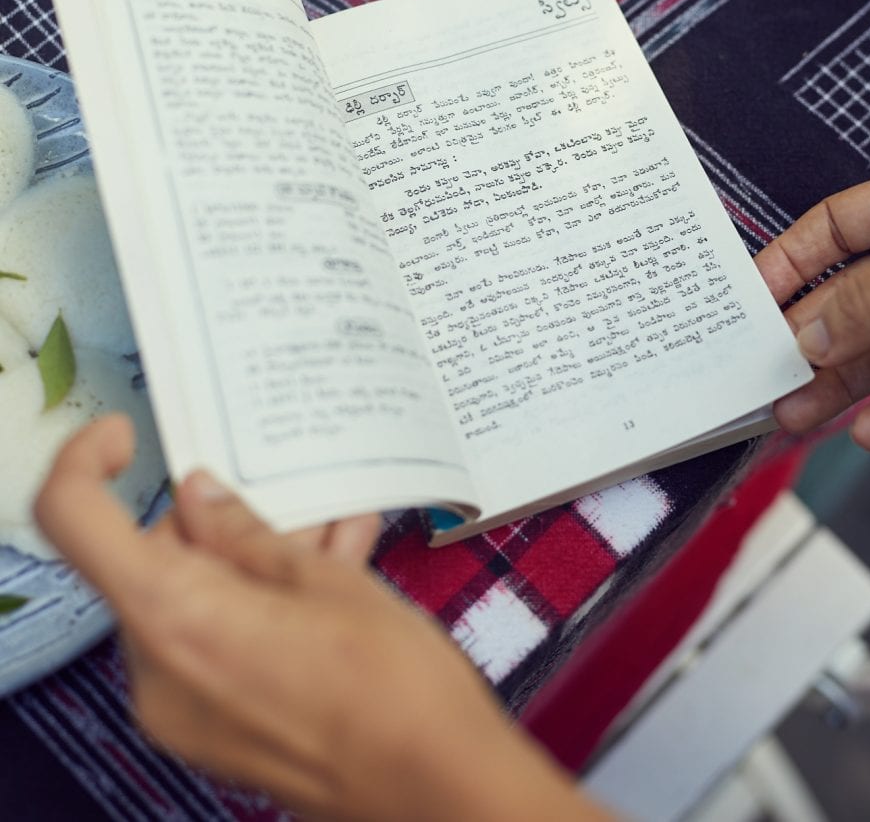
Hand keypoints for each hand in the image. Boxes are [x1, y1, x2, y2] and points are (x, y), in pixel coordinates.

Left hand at [35, 415, 609, 821]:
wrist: (439, 789)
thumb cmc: (391, 682)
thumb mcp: (324, 576)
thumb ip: (246, 530)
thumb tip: (197, 493)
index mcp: (176, 617)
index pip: (76, 521)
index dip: (86, 461)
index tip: (123, 437)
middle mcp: (159, 672)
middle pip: (148, 562)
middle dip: (213, 521)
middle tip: (285, 491)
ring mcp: (184, 712)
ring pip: (190, 601)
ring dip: (250, 562)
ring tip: (332, 531)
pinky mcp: (215, 732)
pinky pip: (215, 646)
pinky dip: (257, 608)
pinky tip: (331, 572)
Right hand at [755, 177, 869, 449]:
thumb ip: (869, 298)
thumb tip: (811, 335)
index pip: (835, 226)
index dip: (789, 258)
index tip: (748, 298)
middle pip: (846, 300)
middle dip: (804, 339)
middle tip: (761, 370)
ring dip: (833, 387)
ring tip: (792, 414)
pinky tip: (866, 430)